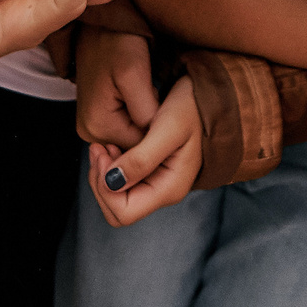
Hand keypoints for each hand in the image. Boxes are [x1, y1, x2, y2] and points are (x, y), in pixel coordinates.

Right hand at [75, 27, 159, 149]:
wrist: (102, 23)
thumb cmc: (117, 41)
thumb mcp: (134, 74)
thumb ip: (145, 110)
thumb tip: (157, 137)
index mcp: (97, 126)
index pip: (140, 150)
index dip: (161, 134)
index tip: (174, 114)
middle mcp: (90, 132)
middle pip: (135, 145)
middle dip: (154, 129)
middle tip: (167, 103)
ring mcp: (92, 125)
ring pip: (133, 136)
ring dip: (149, 122)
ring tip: (157, 97)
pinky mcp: (98, 116)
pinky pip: (127, 126)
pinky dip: (141, 116)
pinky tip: (149, 98)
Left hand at [87, 77, 201, 225]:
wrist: (206, 94)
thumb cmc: (192, 108)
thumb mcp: (168, 129)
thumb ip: (141, 159)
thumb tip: (111, 182)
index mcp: (169, 188)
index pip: (124, 212)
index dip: (105, 188)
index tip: (105, 153)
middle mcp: (162, 191)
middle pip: (117, 209)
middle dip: (100, 181)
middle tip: (100, 149)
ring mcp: (157, 182)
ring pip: (116, 196)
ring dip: (102, 172)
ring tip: (105, 144)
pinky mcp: (151, 171)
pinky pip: (121, 180)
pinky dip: (109, 165)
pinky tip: (113, 144)